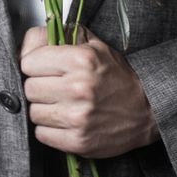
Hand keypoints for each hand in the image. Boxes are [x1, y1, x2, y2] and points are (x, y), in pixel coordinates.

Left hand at [19, 26, 159, 157]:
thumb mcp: (95, 45)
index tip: (42, 67)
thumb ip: (61, 35)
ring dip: (43, 108)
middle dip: (38, 86)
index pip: (29, 62)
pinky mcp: (78, 141)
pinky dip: (49, 128)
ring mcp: (78, 117)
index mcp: (81, 59)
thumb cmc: (117, 76)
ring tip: (60, 104)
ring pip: (34, 112)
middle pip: (29, 88)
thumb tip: (29, 41)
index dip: (34, 64)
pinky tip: (64, 120)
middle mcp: (78, 87)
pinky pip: (42, 134)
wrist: (147, 109)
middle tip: (52, 86)